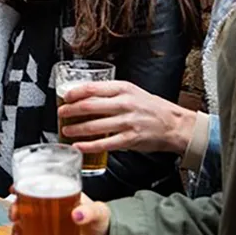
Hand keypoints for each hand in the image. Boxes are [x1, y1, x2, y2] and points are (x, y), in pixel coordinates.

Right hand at [10, 190, 109, 234]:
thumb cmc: (101, 221)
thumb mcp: (99, 212)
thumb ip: (90, 211)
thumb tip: (77, 214)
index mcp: (62, 193)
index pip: (39, 184)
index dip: (23, 185)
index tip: (14, 189)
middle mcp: (51, 206)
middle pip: (26, 202)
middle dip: (15, 206)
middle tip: (15, 213)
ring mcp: (48, 221)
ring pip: (25, 219)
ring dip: (16, 223)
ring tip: (17, 230)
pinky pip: (30, 234)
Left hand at [58, 81, 196, 154]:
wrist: (174, 124)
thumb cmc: (152, 108)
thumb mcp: (132, 92)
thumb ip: (112, 93)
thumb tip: (86, 96)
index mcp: (123, 89)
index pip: (92, 88)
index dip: (74, 93)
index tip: (64, 97)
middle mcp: (124, 103)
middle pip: (89, 105)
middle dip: (70, 110)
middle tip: (60, 114)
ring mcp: (127, 122)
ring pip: (94, 125)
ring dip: (76, 129)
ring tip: (66, 130)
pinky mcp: (130, 139)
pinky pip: (104, 143)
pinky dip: (89, 146)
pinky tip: (79, 146)